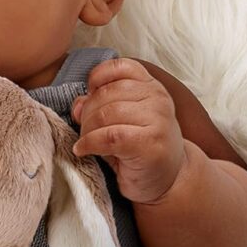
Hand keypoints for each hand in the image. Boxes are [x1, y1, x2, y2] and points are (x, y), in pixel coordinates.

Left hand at [71, 58, 185, 203]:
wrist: (169, 179)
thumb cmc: (139, 148)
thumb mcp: (119, 121)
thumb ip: (98, 106)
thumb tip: (78, 103)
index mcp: (151, 86)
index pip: (120, 67)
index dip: (97, 78)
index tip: (89, 95)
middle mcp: (158, 99)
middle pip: (106, 94)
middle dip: (86, 113)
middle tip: (84, 130)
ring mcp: (157, 120)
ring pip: (106, 114)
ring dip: (86, 130)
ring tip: (85, 142)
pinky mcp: (150, 143)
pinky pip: (109, 136)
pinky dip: (89, 143)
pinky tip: (83, 150)